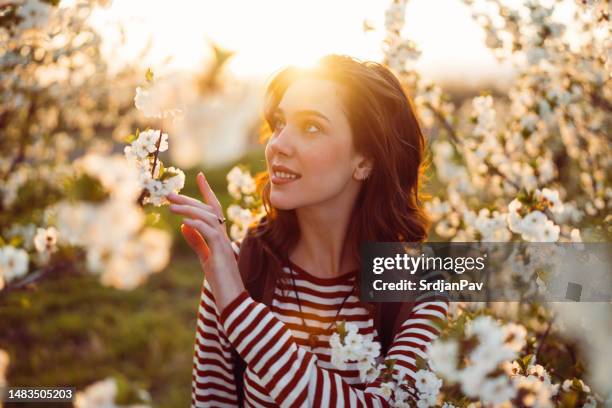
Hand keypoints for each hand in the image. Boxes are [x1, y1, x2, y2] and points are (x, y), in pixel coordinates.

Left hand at [168, 172, 244, 311]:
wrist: (232, 299)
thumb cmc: (221, 281)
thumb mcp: (205, 258)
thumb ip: (196, 242)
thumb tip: (184, 226)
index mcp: (219, 236)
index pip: (214, 208)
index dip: (206, 192)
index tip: (199, 175)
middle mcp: (224, 235)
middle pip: (208, 210)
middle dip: (188, 199)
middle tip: (168, 193)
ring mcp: (224, 243)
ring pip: (209, 218)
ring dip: (189, 210)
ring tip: (170, 206)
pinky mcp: (222, 252)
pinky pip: (210, 232)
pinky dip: (197, 224)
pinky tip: (184, 221)